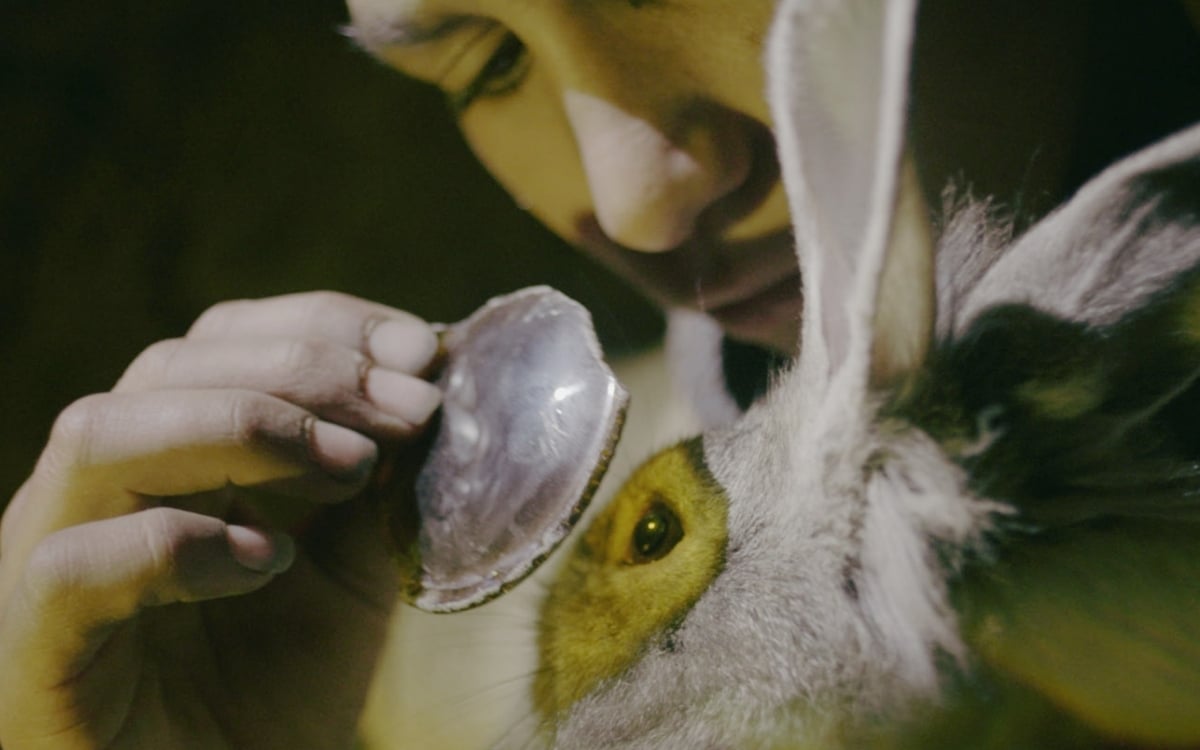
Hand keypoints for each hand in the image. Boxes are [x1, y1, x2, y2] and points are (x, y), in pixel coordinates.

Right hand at [0, 291, 442, 749]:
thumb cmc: (281, 690)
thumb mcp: (353, 566)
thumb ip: (375, 478)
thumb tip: (426, 380)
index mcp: (167, 457)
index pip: (223, 341)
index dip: (322, 328)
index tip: (421, 353)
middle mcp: (98, 492)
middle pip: (173, 366)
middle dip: (308, 373)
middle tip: (410, 414)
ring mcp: (49, 560)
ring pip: (104, 435)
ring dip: (245, 428)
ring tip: (349, 472)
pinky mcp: (33, 650)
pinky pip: (72, 566)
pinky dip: (179, 546)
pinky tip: (268, 562)